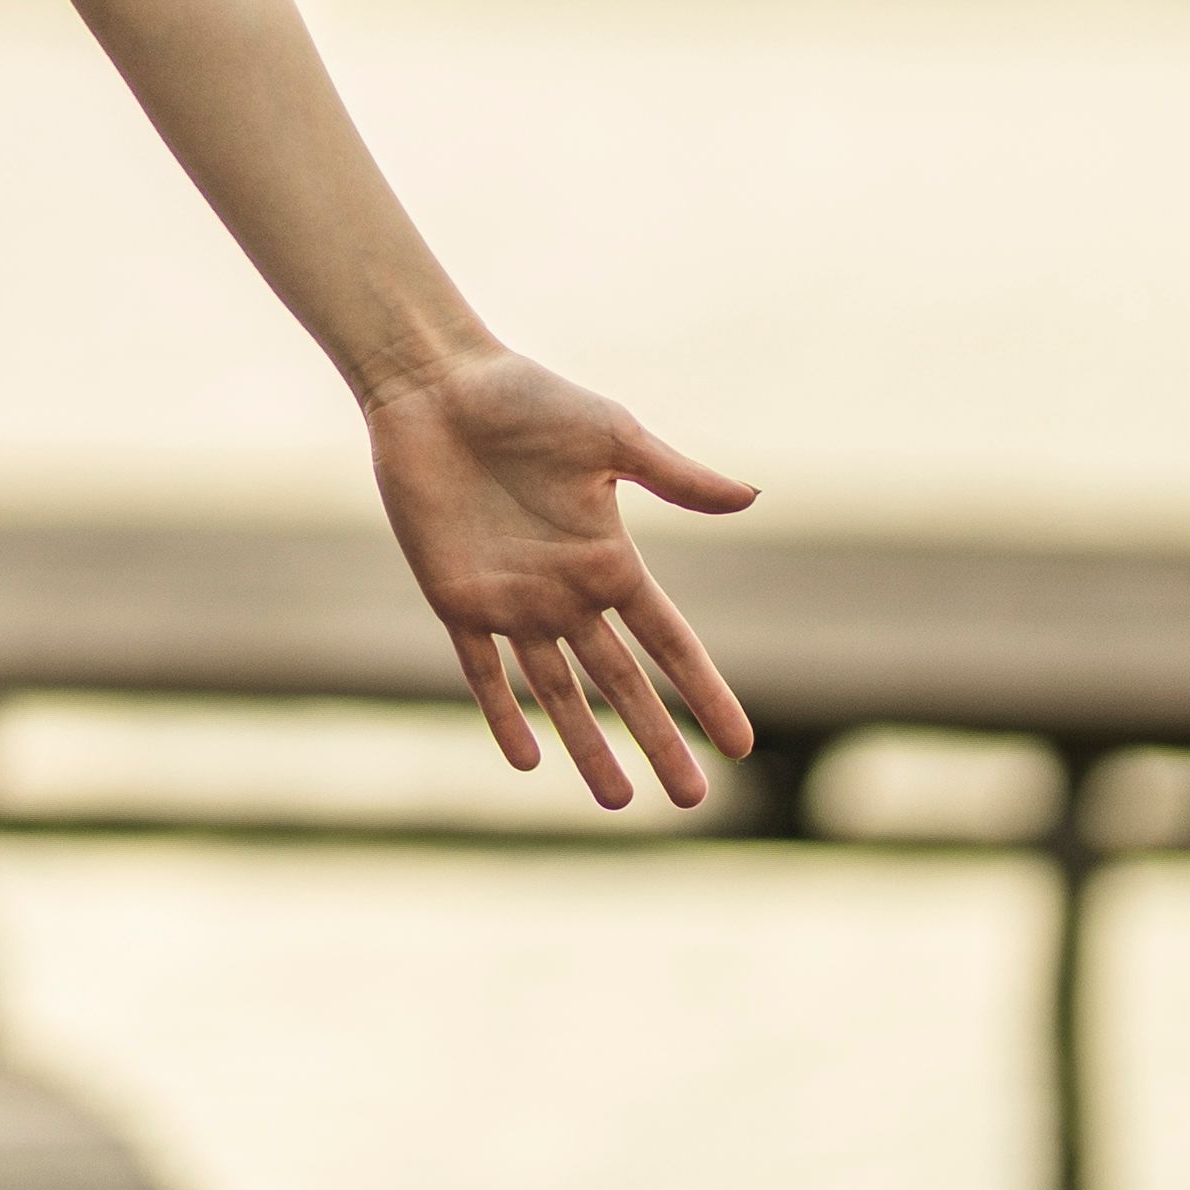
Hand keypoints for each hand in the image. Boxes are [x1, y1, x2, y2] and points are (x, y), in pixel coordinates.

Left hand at [358, 342, 758, 811]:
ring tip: (616, 802)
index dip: (704, 694)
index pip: (670, 644)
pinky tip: (527, 760)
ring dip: (585, 745)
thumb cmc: (525, 399)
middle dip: (655, 741)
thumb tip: (753, 497)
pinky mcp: (456, 599)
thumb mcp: (611, 435)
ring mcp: (512, 601)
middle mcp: (567, 591)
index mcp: (611, 559)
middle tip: (690, 803)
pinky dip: (502, 714)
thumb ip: (675, 476)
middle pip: (621, 684)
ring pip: (557, 693)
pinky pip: (481, 672)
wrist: (437, 387)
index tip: (739, 745)